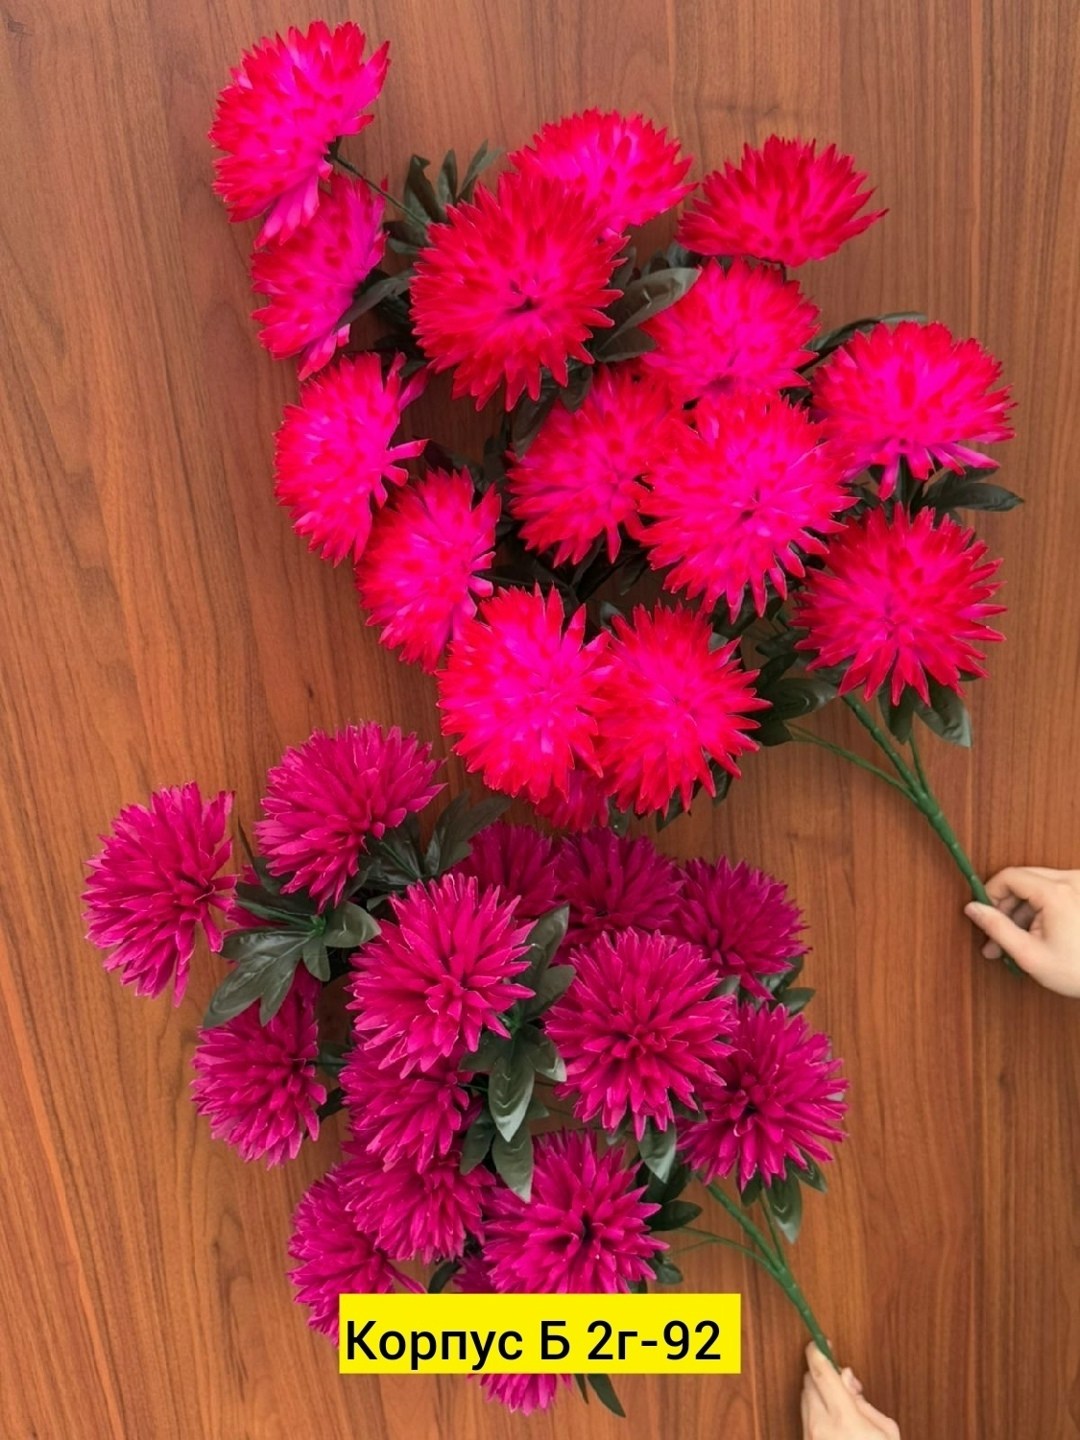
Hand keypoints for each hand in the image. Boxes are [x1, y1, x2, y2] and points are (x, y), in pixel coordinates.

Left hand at [801, 1343, 899, 1438]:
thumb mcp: (886, 1431)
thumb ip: (864, 1401)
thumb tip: (846, 1378)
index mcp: (844, 1419)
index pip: (822, 1374)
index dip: (818, 1352)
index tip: (819, 1342)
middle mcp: (821, 1425)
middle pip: (810, 1381)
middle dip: (824, 1374)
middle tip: (844, 1381)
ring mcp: (809, 1435)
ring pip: (805, 1397)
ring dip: (819, 1391)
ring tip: (842, 1404)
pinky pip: (804, 1414)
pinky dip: (816, 1408)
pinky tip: (832, 1416)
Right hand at [965, 867, 1079, 995]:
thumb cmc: (1077, 971)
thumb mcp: (1029, 954)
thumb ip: (997, 928)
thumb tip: (972, 909)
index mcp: (1056, 893)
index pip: (1009, 876)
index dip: (989, 894)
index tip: (984, 916)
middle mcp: (1071, 881)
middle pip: (1022, 879)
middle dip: (1004, 906)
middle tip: (994, 935)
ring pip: (1036, 886)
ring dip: (1020, 911)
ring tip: (1012, 941)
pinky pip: (1052, 892)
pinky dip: (1038, 910)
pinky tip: (1033, 935)